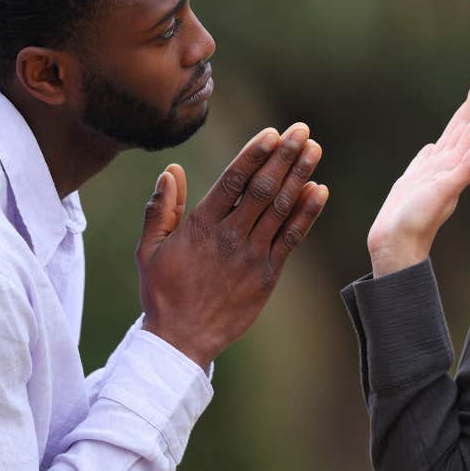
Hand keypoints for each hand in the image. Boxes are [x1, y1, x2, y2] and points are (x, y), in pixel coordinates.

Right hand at [136, 123, 328, 370]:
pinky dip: (307, 214)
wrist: (180, 340)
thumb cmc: (163, 291)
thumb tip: (171, 170)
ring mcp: (251, 255)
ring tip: (314, 150)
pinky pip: (291, 238)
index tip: (272, 133)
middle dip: (284, 156)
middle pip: (262, 188)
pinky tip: (320, 190)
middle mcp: (229, 236)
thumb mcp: (149, 249)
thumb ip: (161, 209)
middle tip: (301, 130)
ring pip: (281, 208)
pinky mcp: (268, 274)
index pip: (232, 181)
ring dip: (300, 176)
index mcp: (201, 225)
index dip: (254, 154)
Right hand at [368, 73, 469, 276]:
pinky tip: (434, 144)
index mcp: (455, 165)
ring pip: (449, 138)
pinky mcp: (415, 181)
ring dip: (459, 119)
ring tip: (467, 104)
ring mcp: (431, 173)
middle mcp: (447, 166)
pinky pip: (427, 158)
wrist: (395, 246)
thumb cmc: (417, 223)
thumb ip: (465, 171)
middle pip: (465, 127)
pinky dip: (433, 147)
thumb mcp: (443, 194)